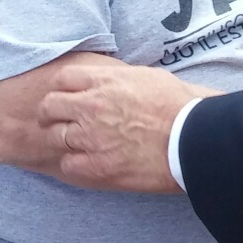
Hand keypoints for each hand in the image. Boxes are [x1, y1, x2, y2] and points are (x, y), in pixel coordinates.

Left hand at [38, 61, 216, 193]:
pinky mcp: (95, 165)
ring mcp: (90, 136)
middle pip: (49, 106)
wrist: (193, 138)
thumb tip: (109, 80)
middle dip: (53, 115)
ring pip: (55, 137)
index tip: (68, 98)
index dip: (62, 89)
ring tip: (86, 145)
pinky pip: (67, 164)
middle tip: (64, 123)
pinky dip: (76, 163)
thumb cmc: (180, 106)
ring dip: (68, 141)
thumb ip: (120, 79)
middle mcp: (91, 106)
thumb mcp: (149, 77)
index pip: (62, 79)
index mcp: (106, 81)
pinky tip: (93, 162)